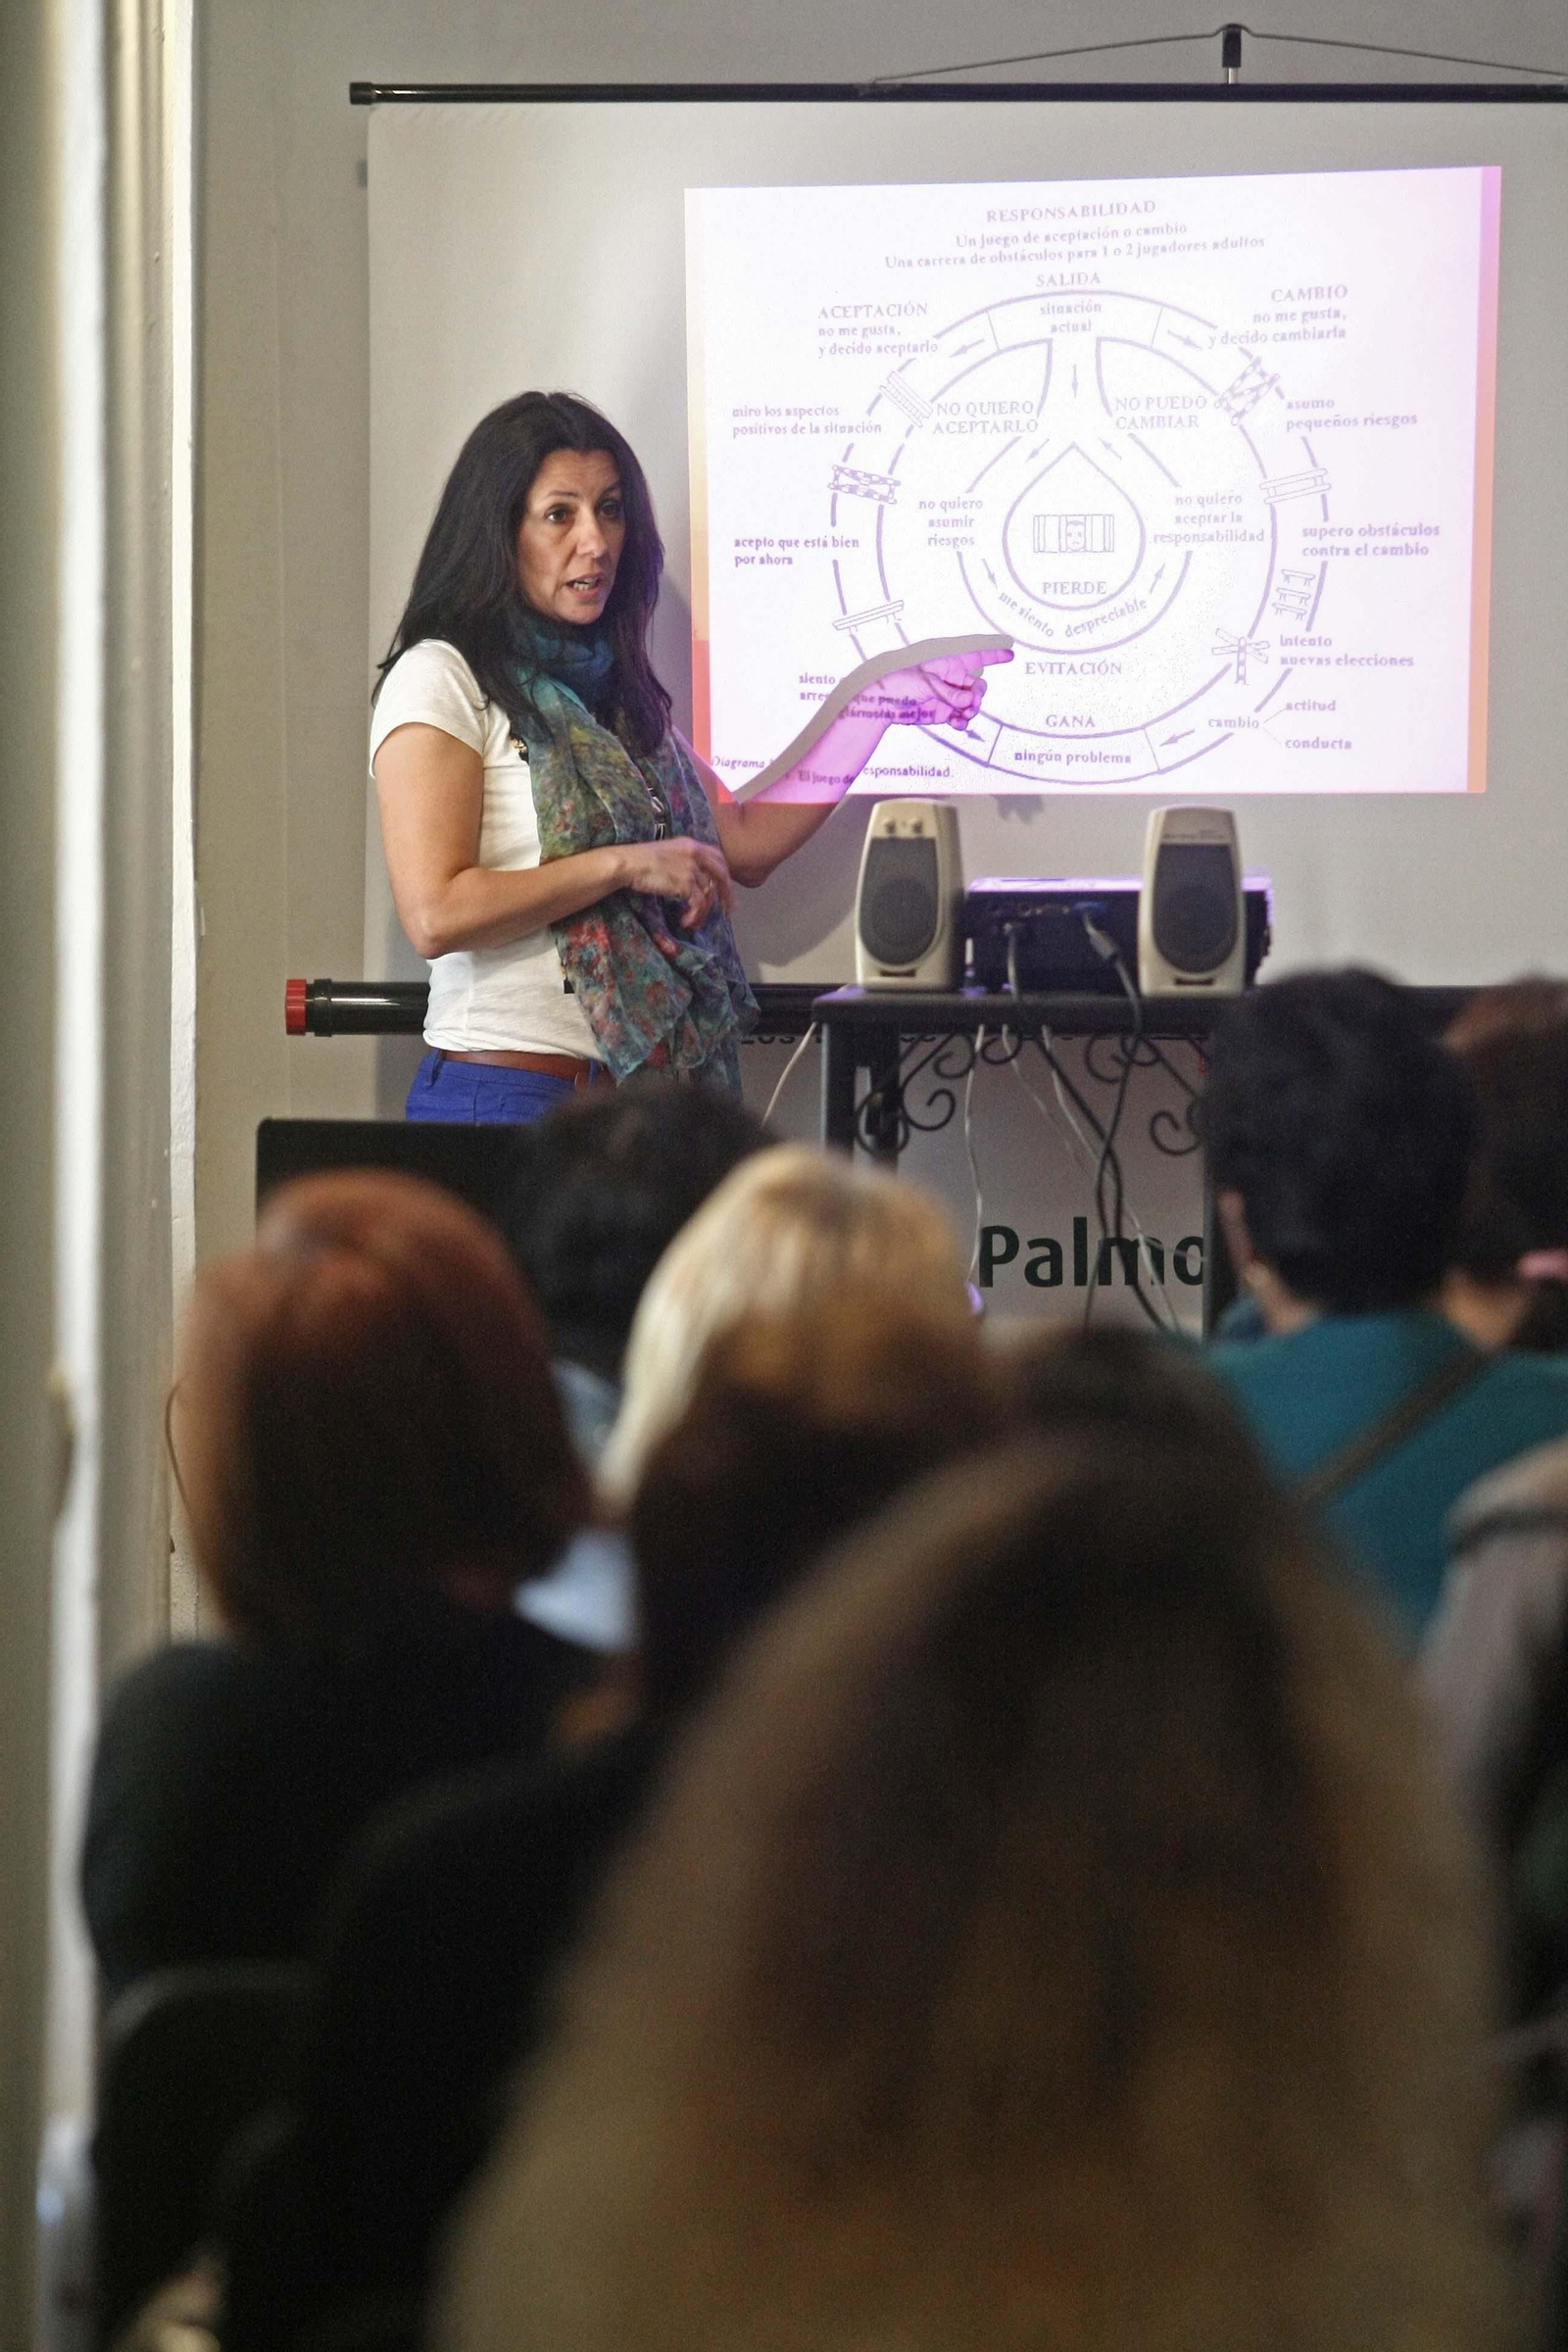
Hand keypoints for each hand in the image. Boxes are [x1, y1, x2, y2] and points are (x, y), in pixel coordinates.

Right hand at [617, 835, 733, 928]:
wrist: (628, 863)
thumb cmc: (640, 859)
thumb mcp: (668, 852)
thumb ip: (684, 859)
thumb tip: (694, 877)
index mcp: (692, 844)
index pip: (718, 857)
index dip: (725, 873)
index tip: (725, 888)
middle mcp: (695, 854)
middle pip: (721, 874)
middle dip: (727, 894)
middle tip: (729, 910)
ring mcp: (691, 868)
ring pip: (709, 894)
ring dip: (704, 912)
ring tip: (694, 922)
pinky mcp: (685, 883)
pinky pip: (698, 904)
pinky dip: (695, 916)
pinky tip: (686, 922)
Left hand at [840, 645, 1012, 730]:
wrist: (885, 704)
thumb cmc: (902, 683)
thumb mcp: (928, 684)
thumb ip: (951, 693)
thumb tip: (969, 702)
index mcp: (949, 664)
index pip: (977, 657)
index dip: (994, 656)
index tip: (1010, 655)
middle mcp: (952, 680)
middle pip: (978, 687)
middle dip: (978, 695)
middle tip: (969, 703)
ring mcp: (949, 698)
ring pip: (972, 704)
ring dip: (971, 711)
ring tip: (962, 715)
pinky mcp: (943, 713)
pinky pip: (961, 718)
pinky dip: (962, 721)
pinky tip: (957, 724)